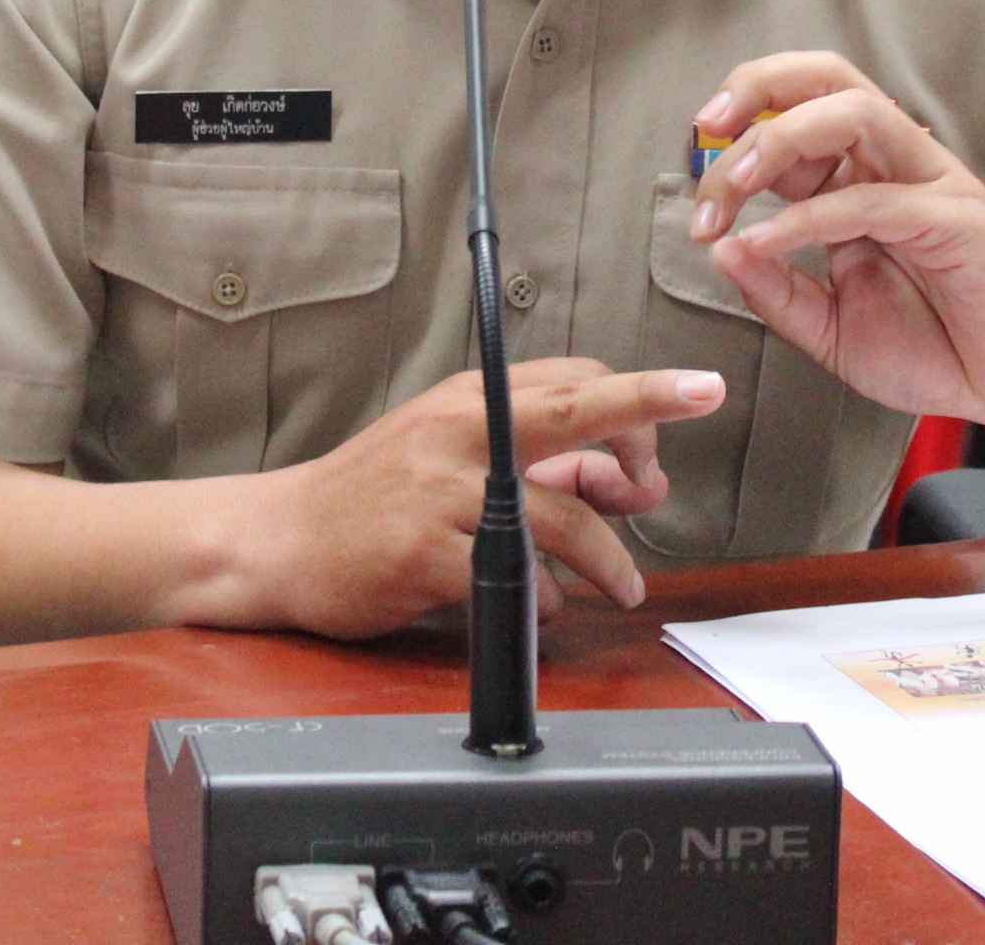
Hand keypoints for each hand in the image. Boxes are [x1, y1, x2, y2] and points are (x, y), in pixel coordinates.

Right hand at [245, 358, 725, 639]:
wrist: (277, 540)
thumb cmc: (373, 496)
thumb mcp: (450, 456)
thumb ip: (536, 461)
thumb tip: (623, 477)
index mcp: (469, 401)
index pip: (571, 377)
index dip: (630, 404)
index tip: (660, 437)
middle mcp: (459, 433)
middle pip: (572, 407)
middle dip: (645, 399)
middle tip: (707, 391)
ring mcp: (441, 492)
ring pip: (560, 515)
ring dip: (609, 556)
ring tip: (626, 584)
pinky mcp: (425, 554)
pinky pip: (517, 577)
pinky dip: (548, 599)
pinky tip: (549, 606)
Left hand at [688, 55, 984, 428]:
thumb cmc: (943, 350)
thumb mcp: (835, 329)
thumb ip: (779, 292)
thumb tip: (721, 249)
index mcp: (866, 176)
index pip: (802, 106)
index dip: (741, 119)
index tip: (695, 165)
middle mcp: (898, 164)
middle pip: (827, 77)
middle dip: (757, 90)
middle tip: (703, 136)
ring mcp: (932, 184)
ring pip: (855, 112)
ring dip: (779, 139)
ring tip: (729, 189)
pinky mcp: (957, 220)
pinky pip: (870, 200)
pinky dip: (806, 218)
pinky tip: (762, 244)